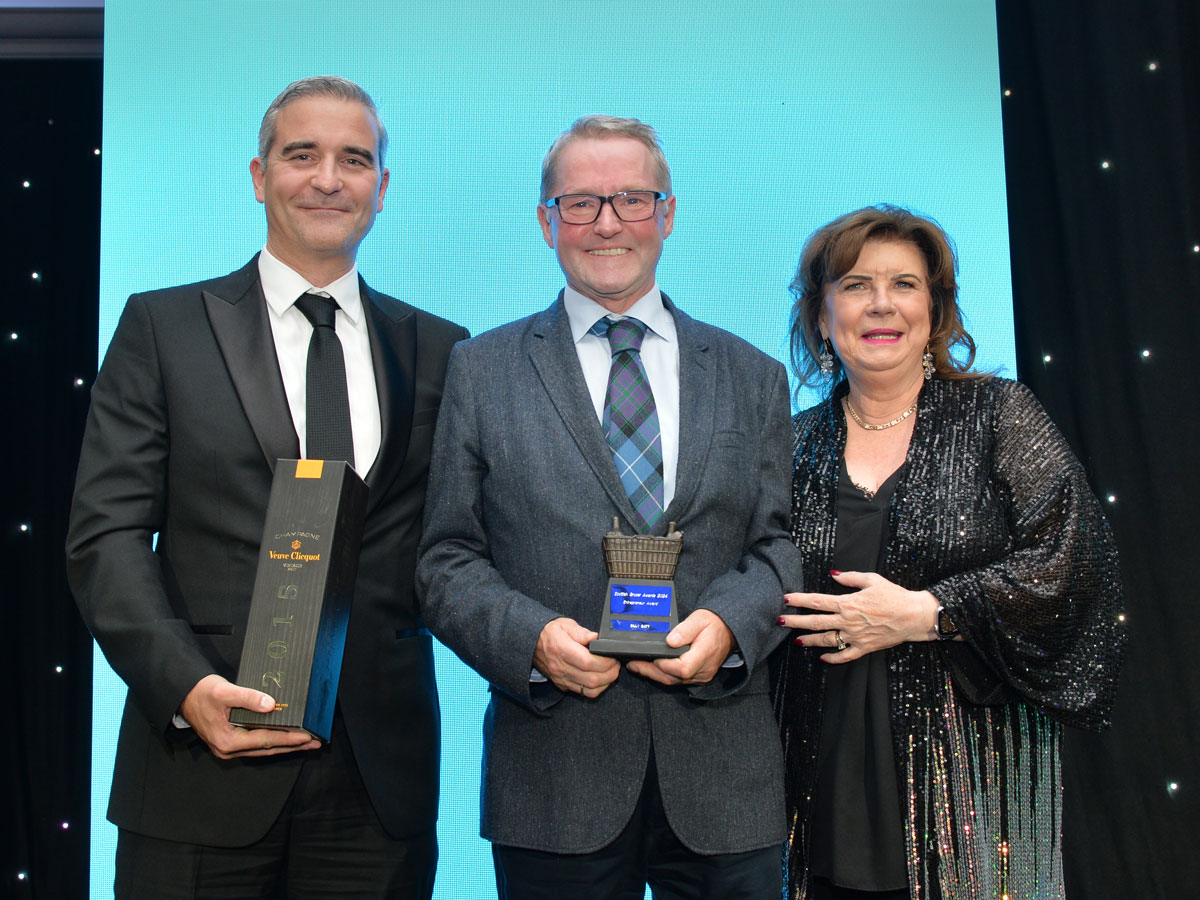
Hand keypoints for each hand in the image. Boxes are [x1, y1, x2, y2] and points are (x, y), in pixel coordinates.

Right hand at [179, 674, 321, 759]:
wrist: (184, 695)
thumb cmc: (202, 693)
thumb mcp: (224, 692)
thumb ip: (247, 698)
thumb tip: (270, 704)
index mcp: (227, 740)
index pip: (265, 740)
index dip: (287, 738)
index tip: (306, 737)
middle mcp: (228, 749)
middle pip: (267, 748)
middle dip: (292, 746)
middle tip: (314, 743)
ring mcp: (229, 748)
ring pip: (263, 748)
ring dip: (284, 744)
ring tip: (306, 742)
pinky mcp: (230, 742)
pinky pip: (256, 744)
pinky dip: (272, 741)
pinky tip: (285, 737)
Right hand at [534, 617, 619, 697]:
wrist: (531, 643)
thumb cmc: (550, 632)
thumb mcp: (565, 625)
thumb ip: (582, 632)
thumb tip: (597, 638)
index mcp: (562, 650)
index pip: (588, 662)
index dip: (605, 662)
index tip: (612, 656)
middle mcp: (561, 667)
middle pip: (592, 679)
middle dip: (610, 673)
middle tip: (615, 664)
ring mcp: (562, 678)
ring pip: (590, 690)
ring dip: (605, 683)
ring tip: (610, 671)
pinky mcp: (562, 685)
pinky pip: (583, 693)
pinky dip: (596, 688)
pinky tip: (601, 679)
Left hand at [626, 609, 733, 685]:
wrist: (728, 630)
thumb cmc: (714, 623)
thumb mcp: (699, 619)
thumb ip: (685, 630)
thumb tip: (670, 640)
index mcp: (704, 655)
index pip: (682, 668)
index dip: (663, 664)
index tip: (649, 656)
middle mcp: (702, 670)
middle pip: (673, 678)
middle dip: (650, 672)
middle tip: (632, 664)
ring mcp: (700, 676)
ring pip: (674, 681)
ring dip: (654, 675)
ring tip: (636, 666)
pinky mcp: (698, 676)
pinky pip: (678, 680)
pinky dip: (664, 675)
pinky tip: (652, 669)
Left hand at [779, 571, 938, 663]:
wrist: (914, 616)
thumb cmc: (894, 595)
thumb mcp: (872, 580)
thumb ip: (850, 578)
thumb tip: (833, 575)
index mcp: (848, 603)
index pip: (817, 601)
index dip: (800, 600)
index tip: (786, 599)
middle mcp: (848, 621)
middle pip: (816, 622)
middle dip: (796, 621)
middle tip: (779, 621)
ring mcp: (855, 636)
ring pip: (827, 640)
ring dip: (810, 640)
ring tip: (796, 640)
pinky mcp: (864, 647)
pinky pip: (845, 655)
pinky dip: (833, 658)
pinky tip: (822, 658)